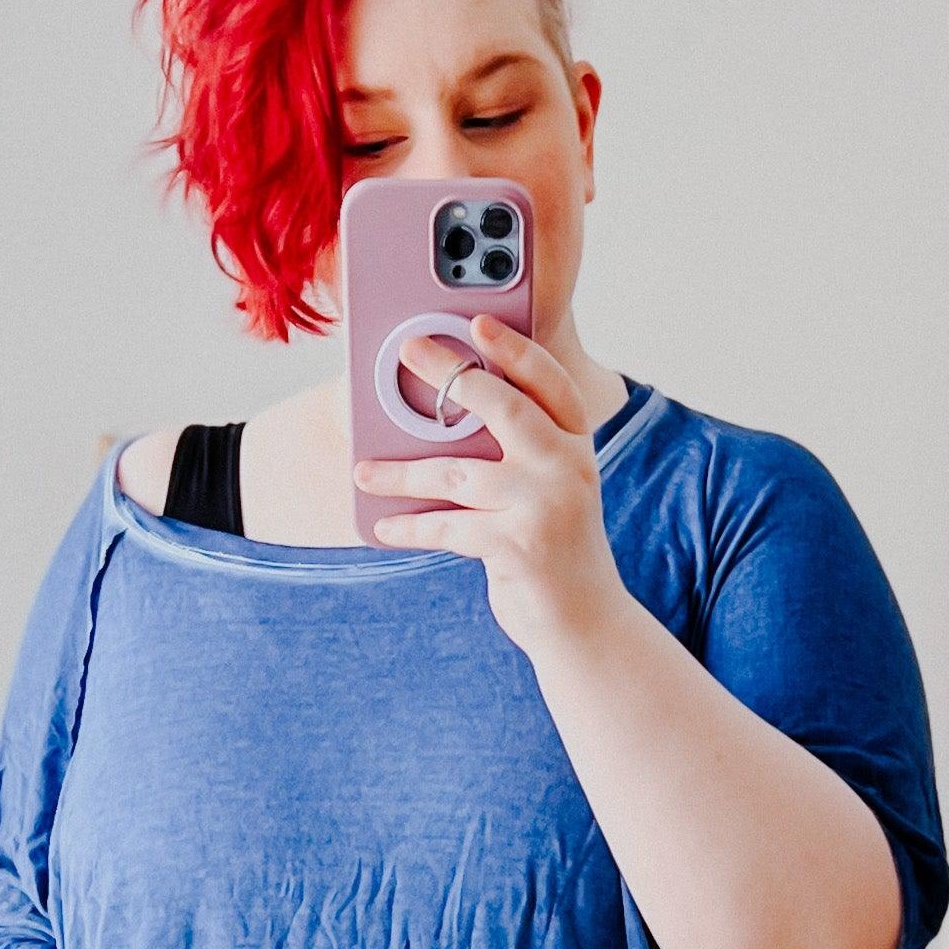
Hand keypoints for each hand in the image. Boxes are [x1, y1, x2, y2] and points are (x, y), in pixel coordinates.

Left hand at [351, 312, 627, 658]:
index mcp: (576, 448)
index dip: (515, 350)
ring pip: (458, 472)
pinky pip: (448, 526)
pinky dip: (411, 527)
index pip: (549, 384)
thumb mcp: (549, 496)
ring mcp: (545, 505)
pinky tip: (384, 526)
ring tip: (363, 471)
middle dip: (451, 374)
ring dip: (402, 472)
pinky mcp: (518, 545)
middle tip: (409, 350)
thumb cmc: (554, 554)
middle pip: (504, 407)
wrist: (585, 625)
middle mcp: (566, 468)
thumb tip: (439, 427)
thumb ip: (516, 459)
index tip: (478, 323)